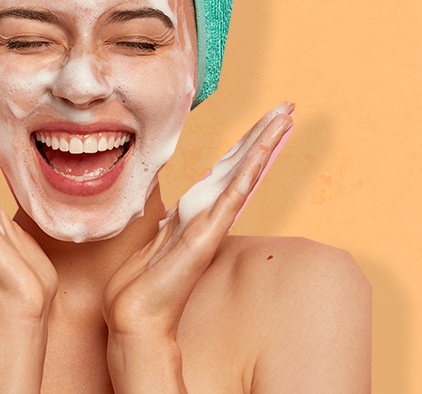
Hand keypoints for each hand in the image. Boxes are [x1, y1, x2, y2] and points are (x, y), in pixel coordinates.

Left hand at [103, 102, 294, 339]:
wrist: (134, 315)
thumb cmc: (139, 283)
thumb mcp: (152, 240)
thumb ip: (165, 222)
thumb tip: (167, 210)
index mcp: (194, 213)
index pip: (224, 170)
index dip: (243, 144)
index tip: (263, 120)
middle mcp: (207, 215)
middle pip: (239, 166)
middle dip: (262, 135)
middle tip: (287, 107)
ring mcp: (209, 226)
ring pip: (241, 175)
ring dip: (262, 145)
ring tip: (283, 118)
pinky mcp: (205, 238)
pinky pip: (230, 200)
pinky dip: (246, 175)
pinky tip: (260, 153)